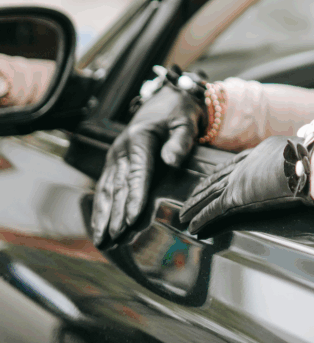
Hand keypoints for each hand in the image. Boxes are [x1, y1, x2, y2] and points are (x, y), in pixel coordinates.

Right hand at [91, 85, 203, 245]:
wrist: (166, 102)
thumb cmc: (179, 113)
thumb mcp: (185, 122)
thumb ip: (180, 141)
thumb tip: (172, 160)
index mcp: (138, 139)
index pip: (137, 173)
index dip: (134, 197)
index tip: (132, 219)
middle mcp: (121, 149)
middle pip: (118, 186)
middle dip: (115, 214)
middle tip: (113, 238)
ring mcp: (115, 157)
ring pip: (107, 190)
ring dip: (103, 216)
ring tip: (102, 240)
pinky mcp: (114, 163)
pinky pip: (106, 188)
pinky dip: (102, 208)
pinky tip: (100, 226)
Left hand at [179, 136, 312, 234]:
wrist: (309, 162)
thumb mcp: (305, 158)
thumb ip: (299, 164)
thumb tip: (309, 168)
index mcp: (263, 150)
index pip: (236, 163)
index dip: (222, 171)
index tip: (213, 177)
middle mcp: (247, 162)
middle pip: (218, 176)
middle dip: (202, 188)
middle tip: (190, 196)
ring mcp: (240, 178)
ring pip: (209, 193)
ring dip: (194, 204)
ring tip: (183, 214)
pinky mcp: (237, 195)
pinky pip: (213, 209)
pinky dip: (200, 217)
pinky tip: (191, 225)